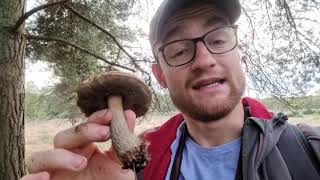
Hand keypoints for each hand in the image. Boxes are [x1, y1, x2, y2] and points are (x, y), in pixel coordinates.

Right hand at [21, 109, 135, 179]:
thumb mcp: (119, 164)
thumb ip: (122, 142)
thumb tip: (129, 113)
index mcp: (82, 149)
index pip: (83, 128)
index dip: (94, 119)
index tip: (110, 114)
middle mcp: (64, 157)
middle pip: (62, 138)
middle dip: (82, 132)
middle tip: (104, 133)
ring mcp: (51, 172)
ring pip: (38, 157)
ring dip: (58, 156)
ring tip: (81, 163)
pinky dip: (30, 179)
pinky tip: (44, 178)